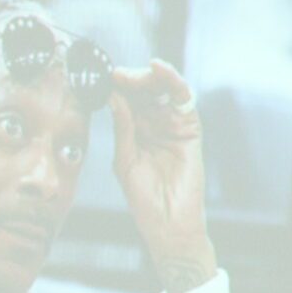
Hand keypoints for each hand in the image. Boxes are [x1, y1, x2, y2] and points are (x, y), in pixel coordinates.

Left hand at [109, 60, 216, 292]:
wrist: (167, 223)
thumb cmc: (144, 199)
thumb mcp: (125, 160)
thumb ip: (122, 128)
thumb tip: (113, 97)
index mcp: (135, 131)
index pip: (126, 99)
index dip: (116, 86)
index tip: (101, 77)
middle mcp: (155, 123)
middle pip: (145, 89)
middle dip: (131, 78)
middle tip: (116, 75)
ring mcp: (173, 124)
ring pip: (163, 89)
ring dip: (149, 76)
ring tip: (133, 74)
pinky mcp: (190, 127)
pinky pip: (183, 97)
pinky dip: (172, 80)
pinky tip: (158, 69)